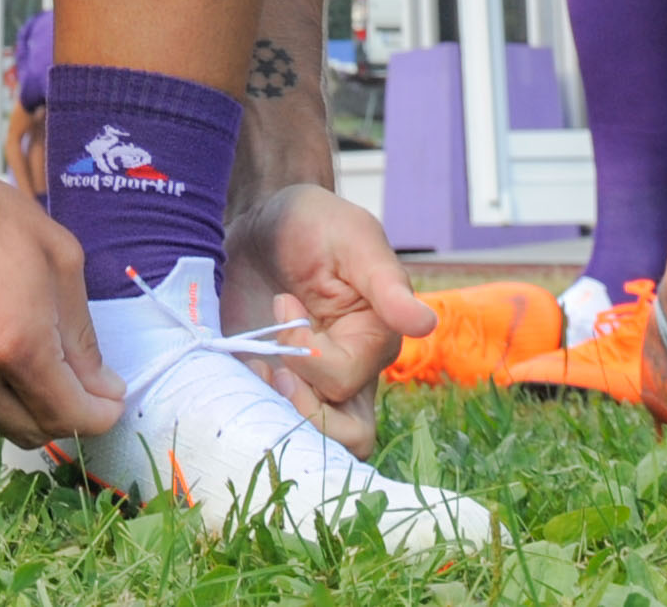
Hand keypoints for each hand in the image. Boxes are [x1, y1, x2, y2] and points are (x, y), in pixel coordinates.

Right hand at [0, 127, 124, 446]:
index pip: (70, 416)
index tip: (108, 403)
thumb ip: (82, 334)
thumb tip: (102, 388)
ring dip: (10, 399)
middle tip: (68, 379)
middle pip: (30, 432)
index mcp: (15, 343)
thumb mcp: (56, 255)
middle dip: (60, 412)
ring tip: (6, 343)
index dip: (99, 415)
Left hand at [222, 181, 433, 456]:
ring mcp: (312, 386)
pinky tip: (240, 369)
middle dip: (303, 413)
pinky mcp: (276, 385)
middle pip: (347, 437)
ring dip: (280, 419)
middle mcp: (350, 373)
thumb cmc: (315, 223)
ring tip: (257, 370)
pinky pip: (274, 424)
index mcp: (375, 341)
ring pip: (315, 443)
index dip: (307, 354)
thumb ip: (386, 284)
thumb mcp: (351, 239)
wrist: (263, 225)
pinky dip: (253, 411)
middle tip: (271, 366)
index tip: (283, 300)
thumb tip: (426, 324)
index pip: (345, 380)